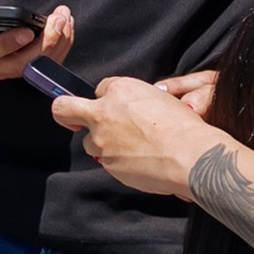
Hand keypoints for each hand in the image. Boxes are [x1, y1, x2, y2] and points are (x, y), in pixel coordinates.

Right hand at [0, 0, 77, 84]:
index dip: (7, 44)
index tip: (28, 31)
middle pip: (16, 65)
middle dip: (43, 45)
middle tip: (59, 21)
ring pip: (31, 67)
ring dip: (54, 46)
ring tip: (64, 19)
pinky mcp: (11, 62)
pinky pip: (36, 63)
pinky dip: (54, 48)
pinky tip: (64, 28)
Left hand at [45, 71, 217, 194]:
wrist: (190, 156)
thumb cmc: (183, 126)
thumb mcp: (160, 98)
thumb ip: (134, 102)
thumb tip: (128, 111)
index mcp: (119, 90)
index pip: (100, 89)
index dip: (108, 98)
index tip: (113, 106)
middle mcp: (104, 113)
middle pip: (64, 109)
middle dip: (64, 112)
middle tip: (71, 120)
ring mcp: (102, 141)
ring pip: (90, 141)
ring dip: (104, 144)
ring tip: (133, 148)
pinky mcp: (107, 164)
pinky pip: (107, 161)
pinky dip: (120, 161)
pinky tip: (141, 161)